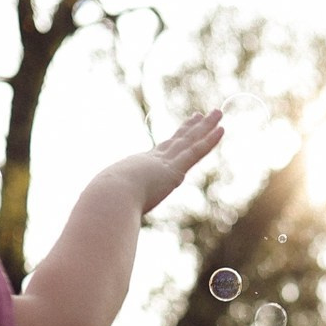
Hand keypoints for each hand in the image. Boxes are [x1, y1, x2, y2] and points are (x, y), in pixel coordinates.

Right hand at [101, 111, 223, 216]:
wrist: (108, 199)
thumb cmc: (106, 204)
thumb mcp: (112, 202)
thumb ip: (114, 203)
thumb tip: (104, 213)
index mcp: (139, 168)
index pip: (162, 152)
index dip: (174, 140)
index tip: (180, 130)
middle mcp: (153, 161)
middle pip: (178, 142)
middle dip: (191, 128)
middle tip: (201, 115)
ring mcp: (164, 164)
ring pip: (190, 141)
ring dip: (206, 127)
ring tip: (218, 112)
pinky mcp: (174, 171)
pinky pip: (196, 152)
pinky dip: (209, 141)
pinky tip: (221, 129)